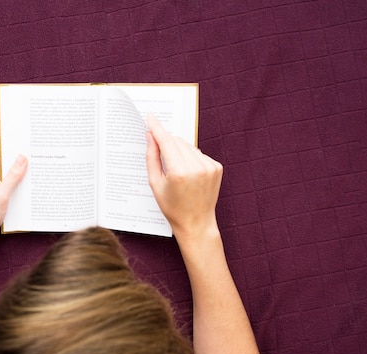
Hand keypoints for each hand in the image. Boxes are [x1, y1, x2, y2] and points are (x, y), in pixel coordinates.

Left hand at [0, 136, 27, 242]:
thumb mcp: (2, 194)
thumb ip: (13, 175)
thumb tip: (22, 157)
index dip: (8, 137)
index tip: (20, 129)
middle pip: (6, 157)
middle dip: (18, 151)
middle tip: (34, 144)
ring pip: (10, 169)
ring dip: (21, 166)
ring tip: (37, 159)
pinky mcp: (1, 191)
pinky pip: (12, 180)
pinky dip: (21, 178)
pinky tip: (32, 178)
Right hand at [145, 114, 222, 238]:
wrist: (196, 223)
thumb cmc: (173, 208)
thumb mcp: (155, 185)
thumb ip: (151, 158)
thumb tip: (150, 137)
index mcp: (179, 172)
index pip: (166, 142)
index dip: (157, 128)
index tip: (151, 117)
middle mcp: (196, 167)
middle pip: (177, 141)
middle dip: (166, 143)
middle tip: (160, 156)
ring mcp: (209, 167)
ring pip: (188, 146)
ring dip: (179, 151)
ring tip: (176, 171)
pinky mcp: (217, 167)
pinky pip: (198, 153)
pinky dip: (190, 158)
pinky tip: (188, 174)